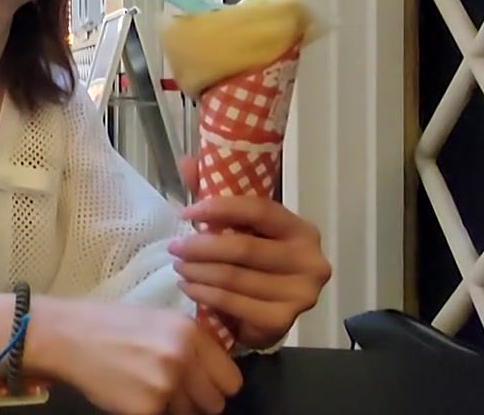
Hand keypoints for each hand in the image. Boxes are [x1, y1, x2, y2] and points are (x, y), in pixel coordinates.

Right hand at [27, 297, 241, 414]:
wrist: (68, 336)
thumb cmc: (111, 325)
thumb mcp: (160, 321)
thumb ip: (191, 344)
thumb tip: (214, 372)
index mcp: (191, 333)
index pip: (231, 379)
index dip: (217, 385)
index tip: (202, 385)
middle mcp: (184, 357)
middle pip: (215, 403)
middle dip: (197, 402)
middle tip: (172, 391)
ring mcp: (166, 384)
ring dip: (173, 408)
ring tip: (146, 388)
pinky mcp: (146, 408)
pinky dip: (148, 411)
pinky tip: (130, 394)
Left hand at [170, 157, 331, 349]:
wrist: (267, 316)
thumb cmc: (254, 263)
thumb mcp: (240, 227)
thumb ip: (217, 193)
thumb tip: (188, 161)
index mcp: (302, 229)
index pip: (259, 210)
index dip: (219, 208)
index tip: (186, 213)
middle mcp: (310, 260)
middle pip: (244, 247)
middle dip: (200, 246)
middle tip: (174, 247)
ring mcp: (300, 294)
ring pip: (234, 277)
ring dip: (198, 271)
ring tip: (178, 266)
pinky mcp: (283, 321)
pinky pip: (233, 303)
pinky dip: (204, 294)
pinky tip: (188, 288)